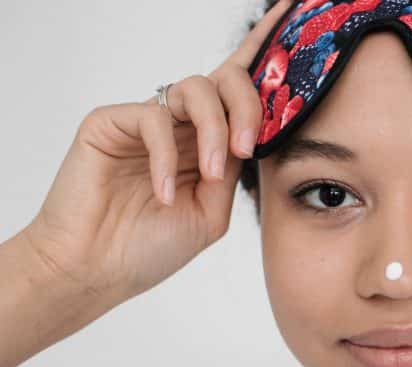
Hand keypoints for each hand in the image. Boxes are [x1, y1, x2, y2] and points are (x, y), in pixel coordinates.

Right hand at [22, 0, 291, 304]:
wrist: (98, 271)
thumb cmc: (150, 246)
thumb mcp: (210, 213)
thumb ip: (233, 172)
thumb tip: (251, 137)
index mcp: (207, 142)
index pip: (239, 90)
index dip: (262, 49)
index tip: (289, 11)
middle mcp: (181, 124)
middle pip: (226, 80)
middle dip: (248, 105)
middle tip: (249, 146)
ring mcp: (146, 120)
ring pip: (194, 89)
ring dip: (213, 131)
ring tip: (211, 174)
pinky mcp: (111, 120)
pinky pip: (153, 117)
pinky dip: (165, 155)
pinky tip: (163, 191)